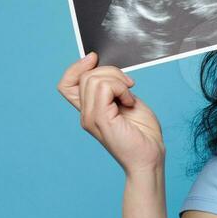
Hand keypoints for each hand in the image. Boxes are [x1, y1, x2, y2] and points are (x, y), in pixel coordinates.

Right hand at [57, 52, 164, 174]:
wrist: (150, 158)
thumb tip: (107, 69)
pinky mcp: (100, 119)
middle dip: (111, 71)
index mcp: (91, 110)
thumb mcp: (128, 102)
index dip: (76, 67)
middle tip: (129, 86)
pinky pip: (103, 87)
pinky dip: (120, 88)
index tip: (94, 59)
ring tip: (129, 96)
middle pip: (85, 76)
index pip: (66, 84)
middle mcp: (86, 114)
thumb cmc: (143, 134)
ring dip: (117, 80)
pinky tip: (129, 101)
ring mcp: (90, 117)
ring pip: (93, 79)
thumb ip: (114, 88)